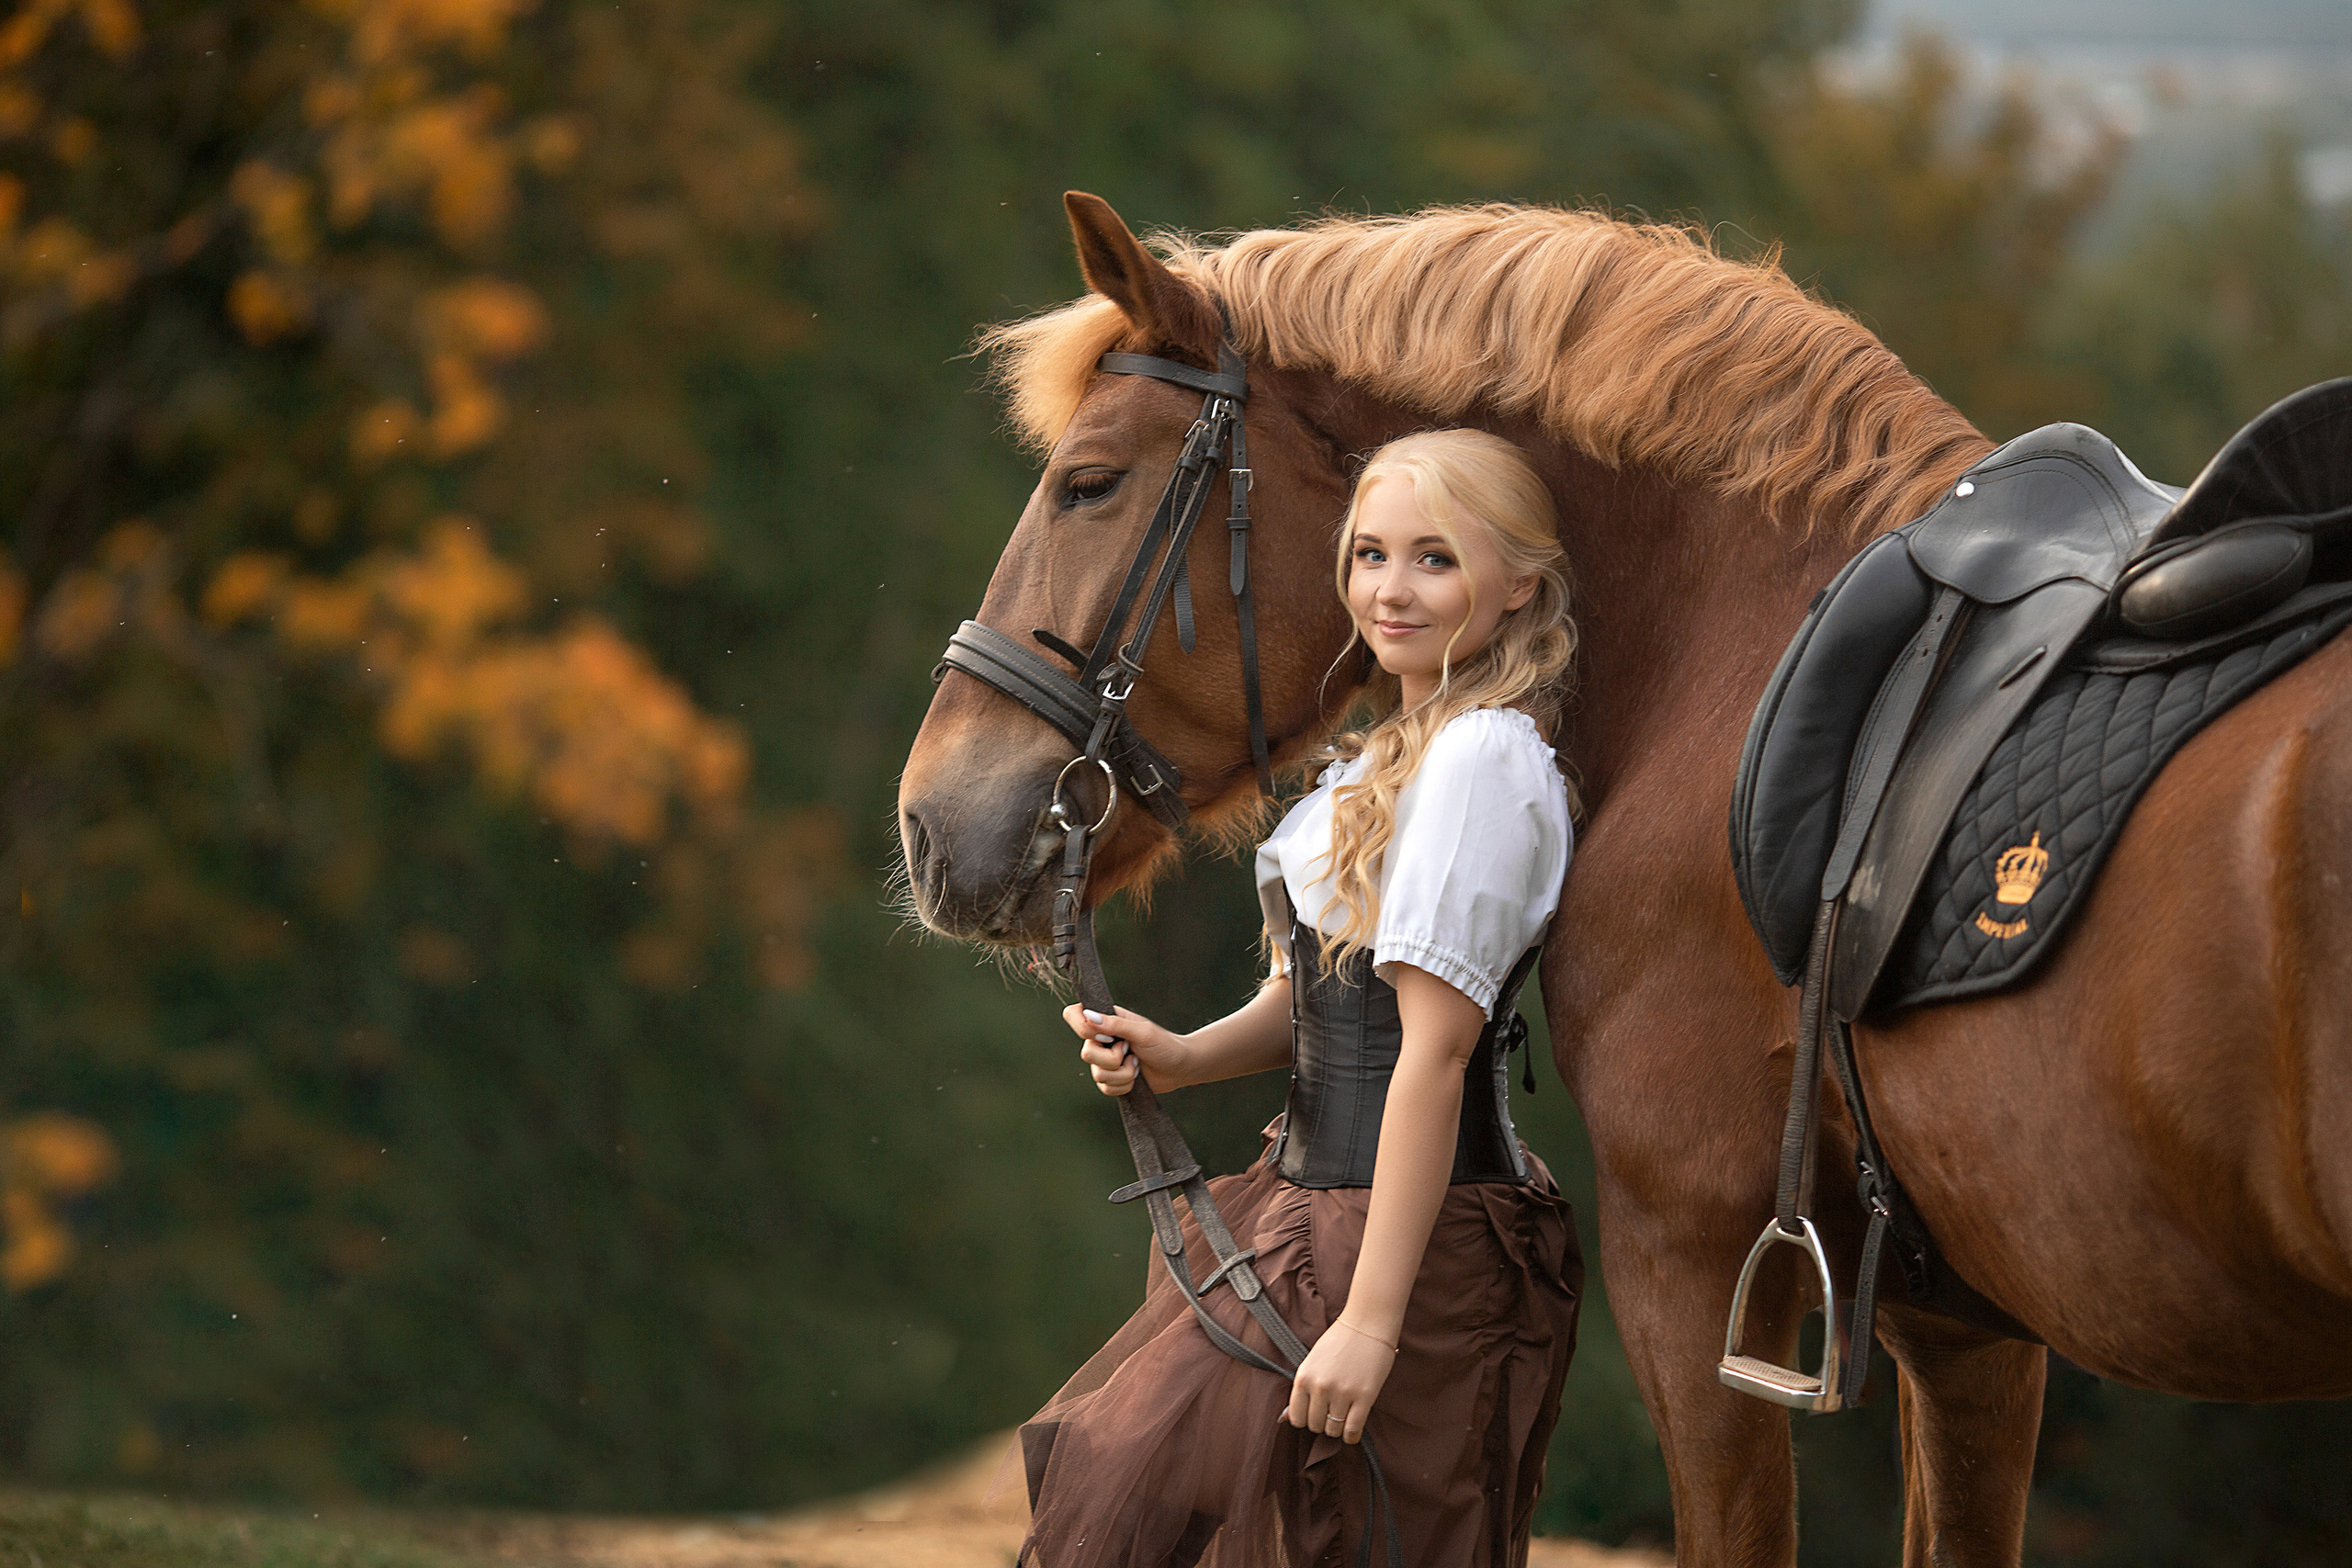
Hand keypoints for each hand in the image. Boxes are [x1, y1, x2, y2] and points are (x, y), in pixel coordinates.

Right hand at [1064, 1004, 1186, 1095]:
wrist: (1180, 1068)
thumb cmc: (1165, 1044)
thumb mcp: (1143, 1031)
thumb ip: (1115, 1024)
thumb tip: (1089, 1016)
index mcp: (1106, 1020)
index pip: (1074, 1015)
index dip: (1083, 1028)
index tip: (1108, 1036)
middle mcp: (1101, 1039)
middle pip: (1086, 1053)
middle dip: (1113, 1059)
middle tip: (1130, 1051)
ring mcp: (1104, 1060)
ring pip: (1097, 1074)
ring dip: (1123, 1073)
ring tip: (1136, 1064)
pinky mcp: (1111, 1080)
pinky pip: (1106, 1089)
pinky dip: (1124, 1085)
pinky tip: (1135, 1076)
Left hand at [1283, 1318, 1395, 1444]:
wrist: (1367, 1323)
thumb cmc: (1339, 1341)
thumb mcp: (1312, 1361)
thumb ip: (1300, 1390)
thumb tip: (1284, 1419)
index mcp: (1304, 1377)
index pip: (1296, 1418)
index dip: (1306, 1419)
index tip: (1315, 1413)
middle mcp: (1320, 1387)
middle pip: (1316, 1426)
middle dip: (1323, 1423)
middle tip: (1332, 1412)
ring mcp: (1342, 1393)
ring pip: (1334, 1430)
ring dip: (1338, 1427)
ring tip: (1344, 1415)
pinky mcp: (1364, 1397)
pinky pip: (1353, 1430)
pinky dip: (1352, 1435)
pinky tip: (1353, 1429)